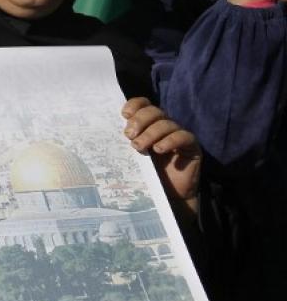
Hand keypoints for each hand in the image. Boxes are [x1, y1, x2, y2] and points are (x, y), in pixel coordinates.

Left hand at [121, 97, 199, 216]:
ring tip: (139, 147)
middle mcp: (164, 126)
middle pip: (154, 111)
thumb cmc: (148, 173)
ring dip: (151, 134)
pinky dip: (170, 141)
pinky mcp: (192, 146)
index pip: (144, 104)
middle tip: (129, 136)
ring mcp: (179, 134)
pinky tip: (159, 150)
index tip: (124, 115)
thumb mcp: (133, 154)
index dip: (134, 105)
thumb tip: (109, 130)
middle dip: (139, 121)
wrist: (168, 195)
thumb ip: (128, 140)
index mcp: (149, 124)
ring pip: (166, 124)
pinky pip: (184, 136)